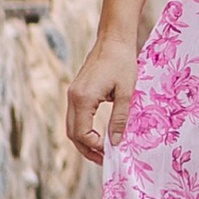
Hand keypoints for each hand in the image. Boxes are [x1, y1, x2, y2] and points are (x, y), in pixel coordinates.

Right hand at [63, 32, 139, 165]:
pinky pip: (75, 116)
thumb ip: (120, 118)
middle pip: (72, 133)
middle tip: (104, 159)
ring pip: (71, 126)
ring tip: (101, 150)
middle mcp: (73, 97)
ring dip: (84, 140)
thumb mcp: (126, 92)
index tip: (110, 151)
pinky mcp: (76, 91)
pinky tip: (97, 134)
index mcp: (83, 99)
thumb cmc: (122, 63)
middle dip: (86, 149)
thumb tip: (115, 143)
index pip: (81, 133)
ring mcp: (72, 94)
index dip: (94, 147)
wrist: (113, 40)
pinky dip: (83, 128)